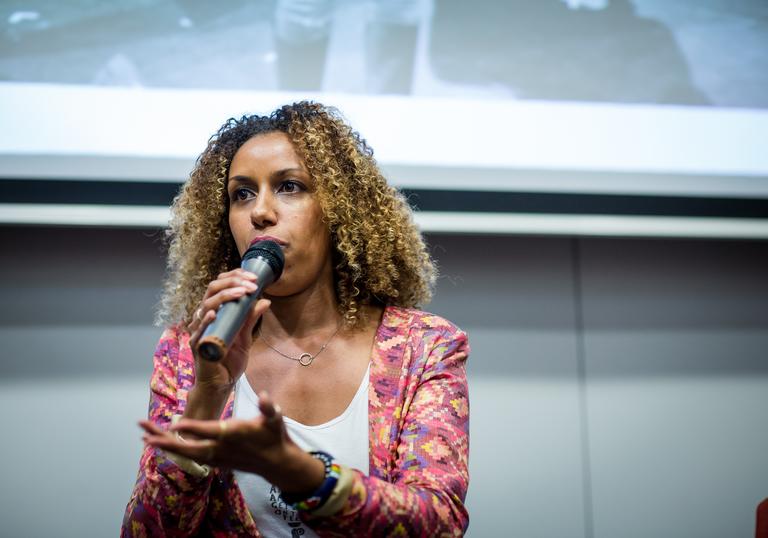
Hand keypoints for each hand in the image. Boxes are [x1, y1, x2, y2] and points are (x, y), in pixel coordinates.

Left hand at [140, 392, 324, 493]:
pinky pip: (191, 456)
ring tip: (146, 438)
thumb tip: (265, 396)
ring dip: (166, 446)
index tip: (175, 424)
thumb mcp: (274, 419)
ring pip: (186, 453)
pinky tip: (164, 446)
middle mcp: (221, 448)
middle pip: (189, 447)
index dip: (192, 428)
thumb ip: (268, 408)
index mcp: (232, 434)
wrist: (276, 462)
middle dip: (166, 441)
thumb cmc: (274, 436)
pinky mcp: (216, 461)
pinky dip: (175, 451)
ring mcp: (217, 457)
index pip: (209, 431)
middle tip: (145, 434)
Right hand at [187, 268, 270, 393]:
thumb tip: (265, 301)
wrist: (222, 384)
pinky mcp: (196, 345)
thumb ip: (251, 319)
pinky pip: (199, 330)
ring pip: (206, 305)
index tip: (254, 277)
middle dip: (232, 282)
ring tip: (241, 293)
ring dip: (225, 296)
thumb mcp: (245, 336)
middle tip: (251, 284)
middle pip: (212, 290)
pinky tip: (214, 313)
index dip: (235, 277)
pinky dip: (206, 319)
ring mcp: (199, 330)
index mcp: (215, 312)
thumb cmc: (229, 360)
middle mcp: (204, 317)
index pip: (220, 286)